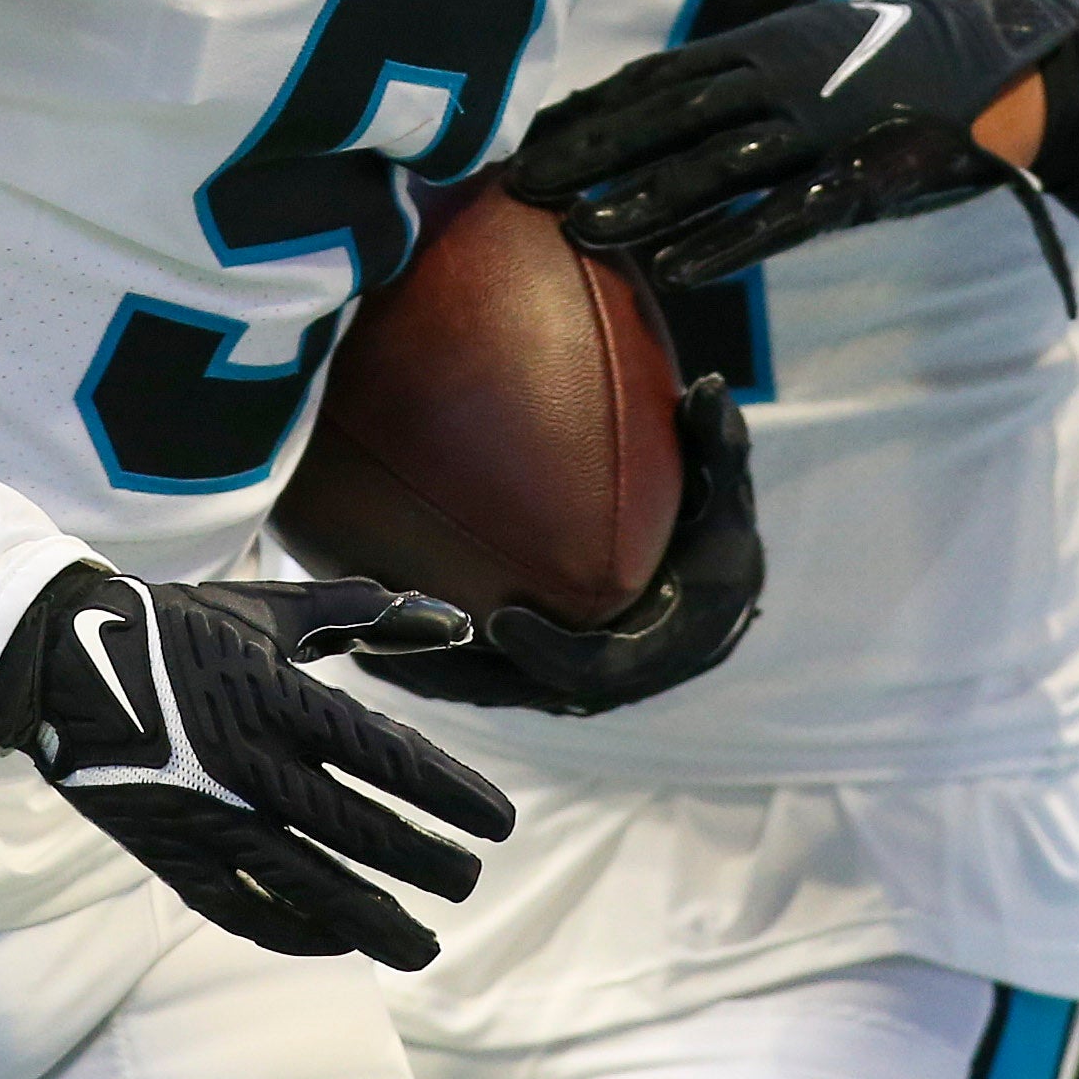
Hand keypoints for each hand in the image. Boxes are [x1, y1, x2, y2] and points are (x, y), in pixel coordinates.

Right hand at [0, 569, 516, 967]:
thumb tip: (452, 621)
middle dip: (424, 863)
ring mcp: (206, 814)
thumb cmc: (177, 625)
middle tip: (467, 881)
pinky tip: (337, 941)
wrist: (57, 657)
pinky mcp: (170, 851)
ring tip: (422, 946)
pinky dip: (294, 931)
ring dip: (373, 922)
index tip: (498, 824)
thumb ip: (362, 614)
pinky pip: (242, 908)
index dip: (451, 794)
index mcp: (277, 696)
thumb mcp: (268, 609)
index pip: (388, 757)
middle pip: (358, 831)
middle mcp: (247, 762)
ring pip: (307, 887)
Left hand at [367, 378, 766, 716]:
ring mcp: (551, 685)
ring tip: (352, 632)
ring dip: (417, 665)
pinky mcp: (520, 675)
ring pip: (474, 686)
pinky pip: (461, 670)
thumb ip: (718, 447)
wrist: (705, 595)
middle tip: (394, 631)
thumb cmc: (712, 540)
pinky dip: (415, 651)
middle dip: (452, 669)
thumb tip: (709, 389)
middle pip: (511, 690)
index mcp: (652, 647)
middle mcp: (595, 680)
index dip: (548, 652)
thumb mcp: (726, 494)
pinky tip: (357, 614)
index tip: (504, 620)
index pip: (593, 668)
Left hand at [523, 0, 1078, 285]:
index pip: (654, 79)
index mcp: (758, 45)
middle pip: (666, 119)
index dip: (589, 111)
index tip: (529, 140)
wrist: (992, 67)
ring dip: (642, 201)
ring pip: (713, 167)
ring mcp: (816, 127)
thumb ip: (737, 72)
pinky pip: (781, 215)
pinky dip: (726, 241)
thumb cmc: (883, 62)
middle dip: (590, 154)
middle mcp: (776, 79)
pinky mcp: (856, 176)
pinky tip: (675, 269)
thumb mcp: (803, 46)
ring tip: (578, 233)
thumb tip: (658, 99)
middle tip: (521, 188)